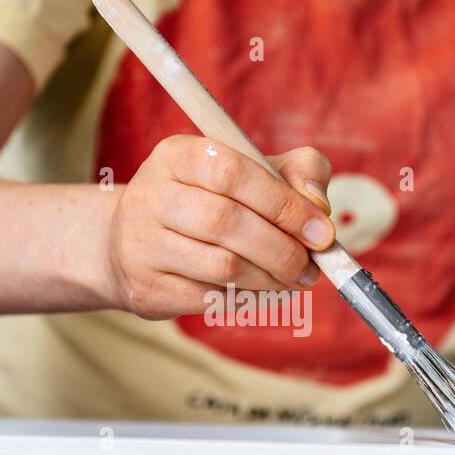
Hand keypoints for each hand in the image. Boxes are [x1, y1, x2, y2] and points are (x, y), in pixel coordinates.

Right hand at [102, 136, 335, 319]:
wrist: (133, 245)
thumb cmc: (209, 201)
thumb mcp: (251, 171)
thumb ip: (297, 173)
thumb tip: (319, 207)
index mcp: (177, 155)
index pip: (232, 171)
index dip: (283, 203)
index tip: (321, 231)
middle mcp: (151, 195)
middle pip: (225, 221)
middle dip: (281, 248)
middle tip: (309, 267)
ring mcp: (142, 245)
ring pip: (222, 266)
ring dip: (269, 278)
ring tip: (292, 280)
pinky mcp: (146, 288)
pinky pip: (210, 299)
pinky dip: (247, 298)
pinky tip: (261, 291)